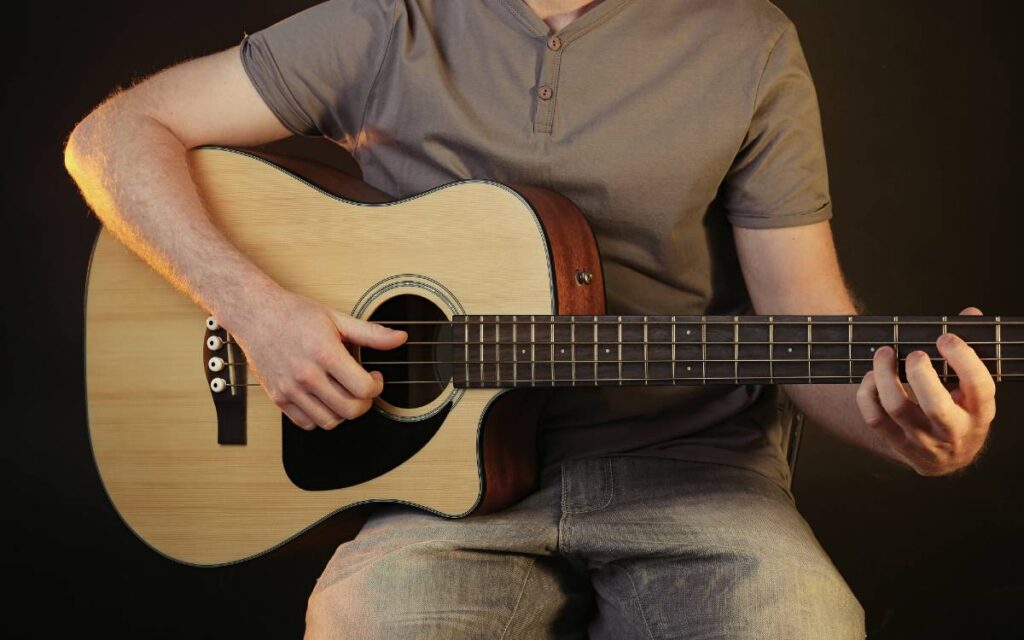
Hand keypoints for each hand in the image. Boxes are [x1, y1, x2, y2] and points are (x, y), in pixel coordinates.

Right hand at [222, 288, 406, 429]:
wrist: (256, 315)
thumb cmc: (294, 314)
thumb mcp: (336, 318)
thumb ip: (370, 333)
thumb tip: (399, 338)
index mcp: (325, 354)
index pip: (363, 389)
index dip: (376, 387)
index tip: (374, 378)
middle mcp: (307, 375)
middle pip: (350, 410)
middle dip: (364, 402)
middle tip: (362, 389)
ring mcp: (291, 389)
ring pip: (330, 421)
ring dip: (343, 412)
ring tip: (343, 393)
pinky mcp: (278, 398)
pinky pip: (306, 424)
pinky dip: (320, 417)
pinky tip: (323, 399)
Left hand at [855, 306, 996, 475]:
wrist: (949, 458)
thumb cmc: (961, 411)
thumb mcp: (973, 389)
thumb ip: (969, 352)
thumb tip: (969, 313)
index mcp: (979, 412)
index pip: (977, 386)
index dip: (962, 357)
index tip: (945, 338)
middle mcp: (953, 430)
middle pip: (935, 405)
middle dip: (920, 372)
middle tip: (914, 353)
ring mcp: (922, 440)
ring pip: (898, 408)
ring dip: (885, 375)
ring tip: (884, 354)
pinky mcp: (896, 443)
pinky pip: (874, 418)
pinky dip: (867, 393)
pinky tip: (871, 377)